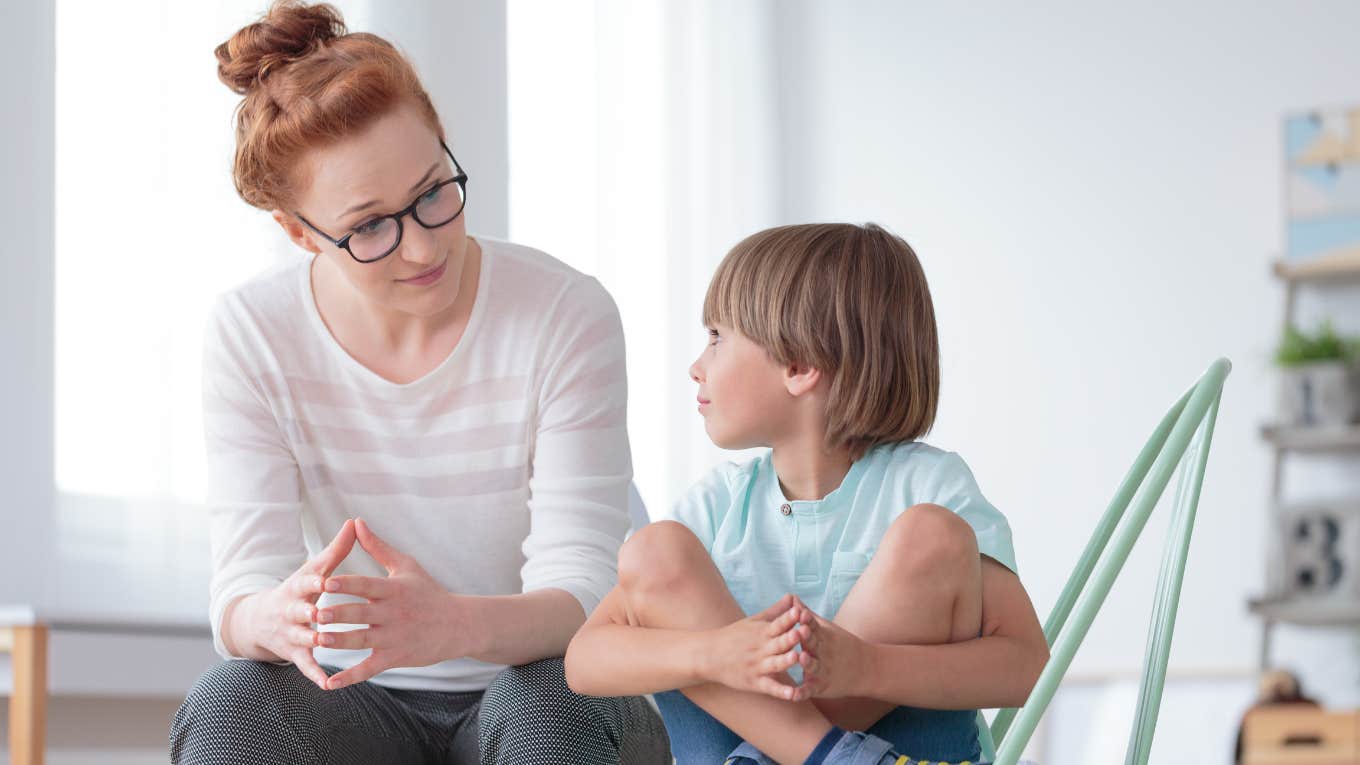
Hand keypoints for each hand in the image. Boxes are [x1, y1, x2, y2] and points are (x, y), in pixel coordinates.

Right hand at [231, 519, 356, 688]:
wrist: (260, 620)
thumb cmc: (299, 590)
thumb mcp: (313, 569)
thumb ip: (336, 550)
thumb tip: (355, 521)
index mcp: (298, 588)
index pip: (306, 583)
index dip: (315, 582)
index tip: (326, 580)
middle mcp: (291, 611)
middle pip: (300, 611)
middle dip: (309, 612)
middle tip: (322, 613)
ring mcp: (291, 633)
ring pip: (302, 637)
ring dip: (313, 640)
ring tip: (326, 642)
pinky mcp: (295, 654)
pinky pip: (305, 665)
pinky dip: (315, 674)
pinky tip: (327, 684)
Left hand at [315, 518, 473, 689]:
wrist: (459, 625)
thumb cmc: (429, 592)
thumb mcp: (406, 566)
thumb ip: (378, 547)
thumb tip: (356, 522)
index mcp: (394, 590)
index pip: (367, 585)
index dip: (347, 584)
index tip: (326, 582)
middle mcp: (393, 613)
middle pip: (362, 613)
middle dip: (339, 614)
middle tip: (316, 613)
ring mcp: (394, 637)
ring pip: (363, 640)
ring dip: (340, 641)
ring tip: (319, 640)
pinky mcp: (395, 657)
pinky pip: (369, 668)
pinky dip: (350, 677)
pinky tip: (330, 683)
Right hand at [701, 593, 812, 700]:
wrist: (709, 655)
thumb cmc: (734, 636)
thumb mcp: (754, 621)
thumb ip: (776, 611)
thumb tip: (793, 596)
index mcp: (762, 632)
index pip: (778, 624)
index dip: (788, 618)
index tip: (799, 610)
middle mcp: (761, 649)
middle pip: (779, 643)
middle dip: (791, 638)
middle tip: (803, 631)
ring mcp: (758, 666)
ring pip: (775, 664)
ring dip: (786, 660)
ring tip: (797, 657)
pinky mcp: (755, 683)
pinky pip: (770, 687)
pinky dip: (781, 691)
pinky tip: (793, 694)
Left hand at [794, 599, 870, 699]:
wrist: (865, 669)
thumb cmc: (840, 645)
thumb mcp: (826, 629)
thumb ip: (807, 615)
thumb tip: (792, 598)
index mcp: (823, 637)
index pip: (814, 626)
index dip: (807, 620)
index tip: (800, 612)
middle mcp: (823, 653)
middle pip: (814, 644)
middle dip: (807, 638)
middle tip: (800, 630)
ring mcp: (823, 670)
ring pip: (814, 666)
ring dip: (808, 662)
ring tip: (801, 658)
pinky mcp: (821, 686)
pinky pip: (810, 690)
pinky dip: (802, 693)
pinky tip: (793, 696)